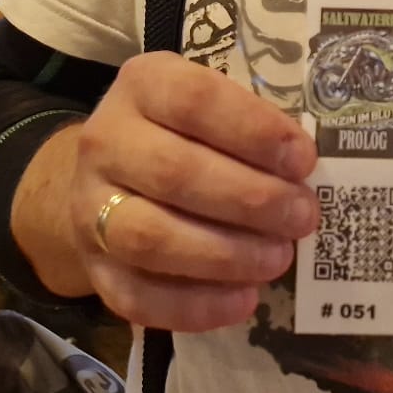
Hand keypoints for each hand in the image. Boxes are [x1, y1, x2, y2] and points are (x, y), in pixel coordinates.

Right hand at [10, 51, 318, 332]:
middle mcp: (105, 142)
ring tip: (278, 259)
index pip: (194, 101)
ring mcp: (88, 207)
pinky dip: (195, 306)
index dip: (253, 131)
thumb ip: (250, 126)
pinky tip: (244, 301)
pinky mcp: (93, 267)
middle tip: (302, 217)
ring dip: (224, 256)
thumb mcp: (210, 106)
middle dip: (250, 200)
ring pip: (151, 238)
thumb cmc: (181, 132)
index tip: (303, 160)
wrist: (107, 175)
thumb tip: (304, 171)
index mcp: (142, 85)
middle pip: (175, 174)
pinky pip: (137, 296)